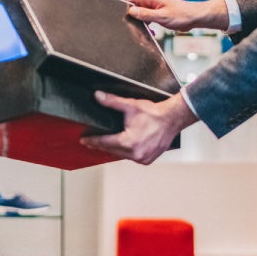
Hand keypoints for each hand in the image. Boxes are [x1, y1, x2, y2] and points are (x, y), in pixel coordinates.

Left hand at [80, 92, 197, 164]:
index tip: (84, 140)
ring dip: (114, 149)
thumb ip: (112, 101)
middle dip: (101, 145)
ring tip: (106, 143)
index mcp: (129, 142)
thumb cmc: (154, 114)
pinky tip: (122, 147)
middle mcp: (136, 153)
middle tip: (91, 141)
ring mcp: (143, 158)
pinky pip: (132, 157)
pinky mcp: (148, 160)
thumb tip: (98, 96)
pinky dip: (127, 153)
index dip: (92, 140)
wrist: (172, 119)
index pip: (104, 142)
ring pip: (121, 155)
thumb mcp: (130, 106)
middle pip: (112, 150)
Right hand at [126, 0, 224, 30]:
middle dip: (133, 18)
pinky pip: (146, 18)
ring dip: (141, 23)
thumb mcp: (162, 16)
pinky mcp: (157, 12)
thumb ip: (145, 14)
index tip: (123, 18)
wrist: (195, 17)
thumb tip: (131, 11)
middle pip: (133, 8)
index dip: (124, 8)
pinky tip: (152, 31)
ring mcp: (153, 6)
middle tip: (136, 28)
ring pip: (140, 14)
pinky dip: (147, 25)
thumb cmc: (182, 15)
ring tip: (148, 30)